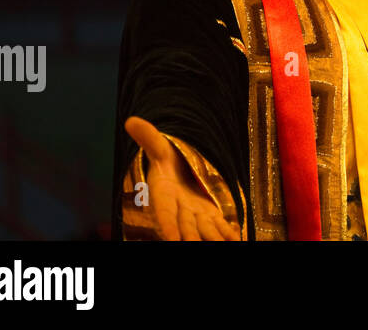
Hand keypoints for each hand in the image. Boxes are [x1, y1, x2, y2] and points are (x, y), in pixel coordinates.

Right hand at [124, 116, 240, 240]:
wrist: (179, 170)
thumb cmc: (167, 159)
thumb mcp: (159, 146)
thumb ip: (148, 137)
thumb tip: (130, 120)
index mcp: (163, 194)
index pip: (164, 213)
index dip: (167, 226)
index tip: (171, 238)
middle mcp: (178, 208)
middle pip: (185, 227)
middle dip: (190, 239)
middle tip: (192, 246)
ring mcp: (194, 214)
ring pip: (204, 231)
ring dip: (212, 239)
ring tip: (223, 246)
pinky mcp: (209, 214)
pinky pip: (219, 226)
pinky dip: (227, 233)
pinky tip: (237, 239)